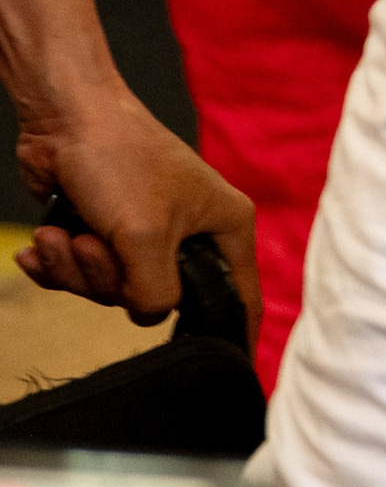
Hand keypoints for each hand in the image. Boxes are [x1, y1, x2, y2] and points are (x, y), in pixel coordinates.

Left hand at [15, 82, 259, 336]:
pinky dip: (58, 263)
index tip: (228, 369)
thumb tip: (149, 315)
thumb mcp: (146, 235)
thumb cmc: (120, 158)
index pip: (240, 296)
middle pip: (156, 299)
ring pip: (114, 289)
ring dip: (76, 269)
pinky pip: (85, 274)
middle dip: (110, 280)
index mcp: (225, 227)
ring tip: (62, 236)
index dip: (234, 333)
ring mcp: (147, 233)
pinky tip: (44, 242)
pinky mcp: (107, 231)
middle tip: (95, 246)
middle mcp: (191, 233)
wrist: (64, 118)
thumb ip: (155, 292)